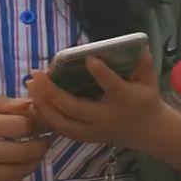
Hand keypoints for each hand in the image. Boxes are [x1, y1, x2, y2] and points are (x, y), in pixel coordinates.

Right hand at [0, 94, 52, 180]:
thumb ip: (1, 103)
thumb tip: (32, 105)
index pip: (19, 127)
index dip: (38, 124)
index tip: (44, 122)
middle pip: (21, 153)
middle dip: (41, 146)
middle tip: (48, 140)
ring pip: (14, 173)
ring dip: (33, 164)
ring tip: (37, 154)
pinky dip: (15, 177)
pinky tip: (19, 166)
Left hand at [25, 49, 169, 150]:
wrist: (147, 131)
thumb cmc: (145, 99)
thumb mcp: (149, 80)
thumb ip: (144, 62)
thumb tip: (139, 43)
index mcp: (125, 99)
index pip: (113, 87)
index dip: (101, 73)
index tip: (88, 58)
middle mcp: (106, 117)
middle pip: (75, 108)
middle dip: (52, 92)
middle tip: (37, 74)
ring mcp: (93, 130)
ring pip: (62, 122)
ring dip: (43, 104)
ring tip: (30, 85)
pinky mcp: (84, 137)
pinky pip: (59, 129)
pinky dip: (43, 116)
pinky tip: (32, 101)